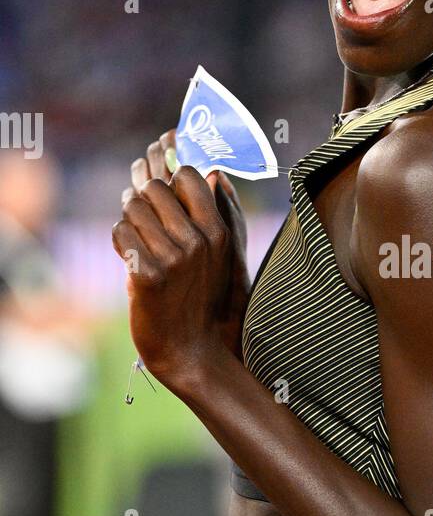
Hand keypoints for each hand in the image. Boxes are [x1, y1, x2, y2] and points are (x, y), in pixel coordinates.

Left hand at [114, 146, 250, 382]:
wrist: (193, 353)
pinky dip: (120, 239)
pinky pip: (120, 232)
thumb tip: (216, 173)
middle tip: (139, 197)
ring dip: (129, 214)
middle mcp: (198, 241)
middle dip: (142, 190)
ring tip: (136, 230)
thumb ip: (226, 214)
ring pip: (133, 206)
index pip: (189, 176)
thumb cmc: (210, 303)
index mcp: (218, 232)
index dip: (169, 167)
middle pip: (155, 186)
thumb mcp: (229, 258)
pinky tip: (129, 254)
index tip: (160, 161)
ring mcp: (172, 258)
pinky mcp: (145, 275)